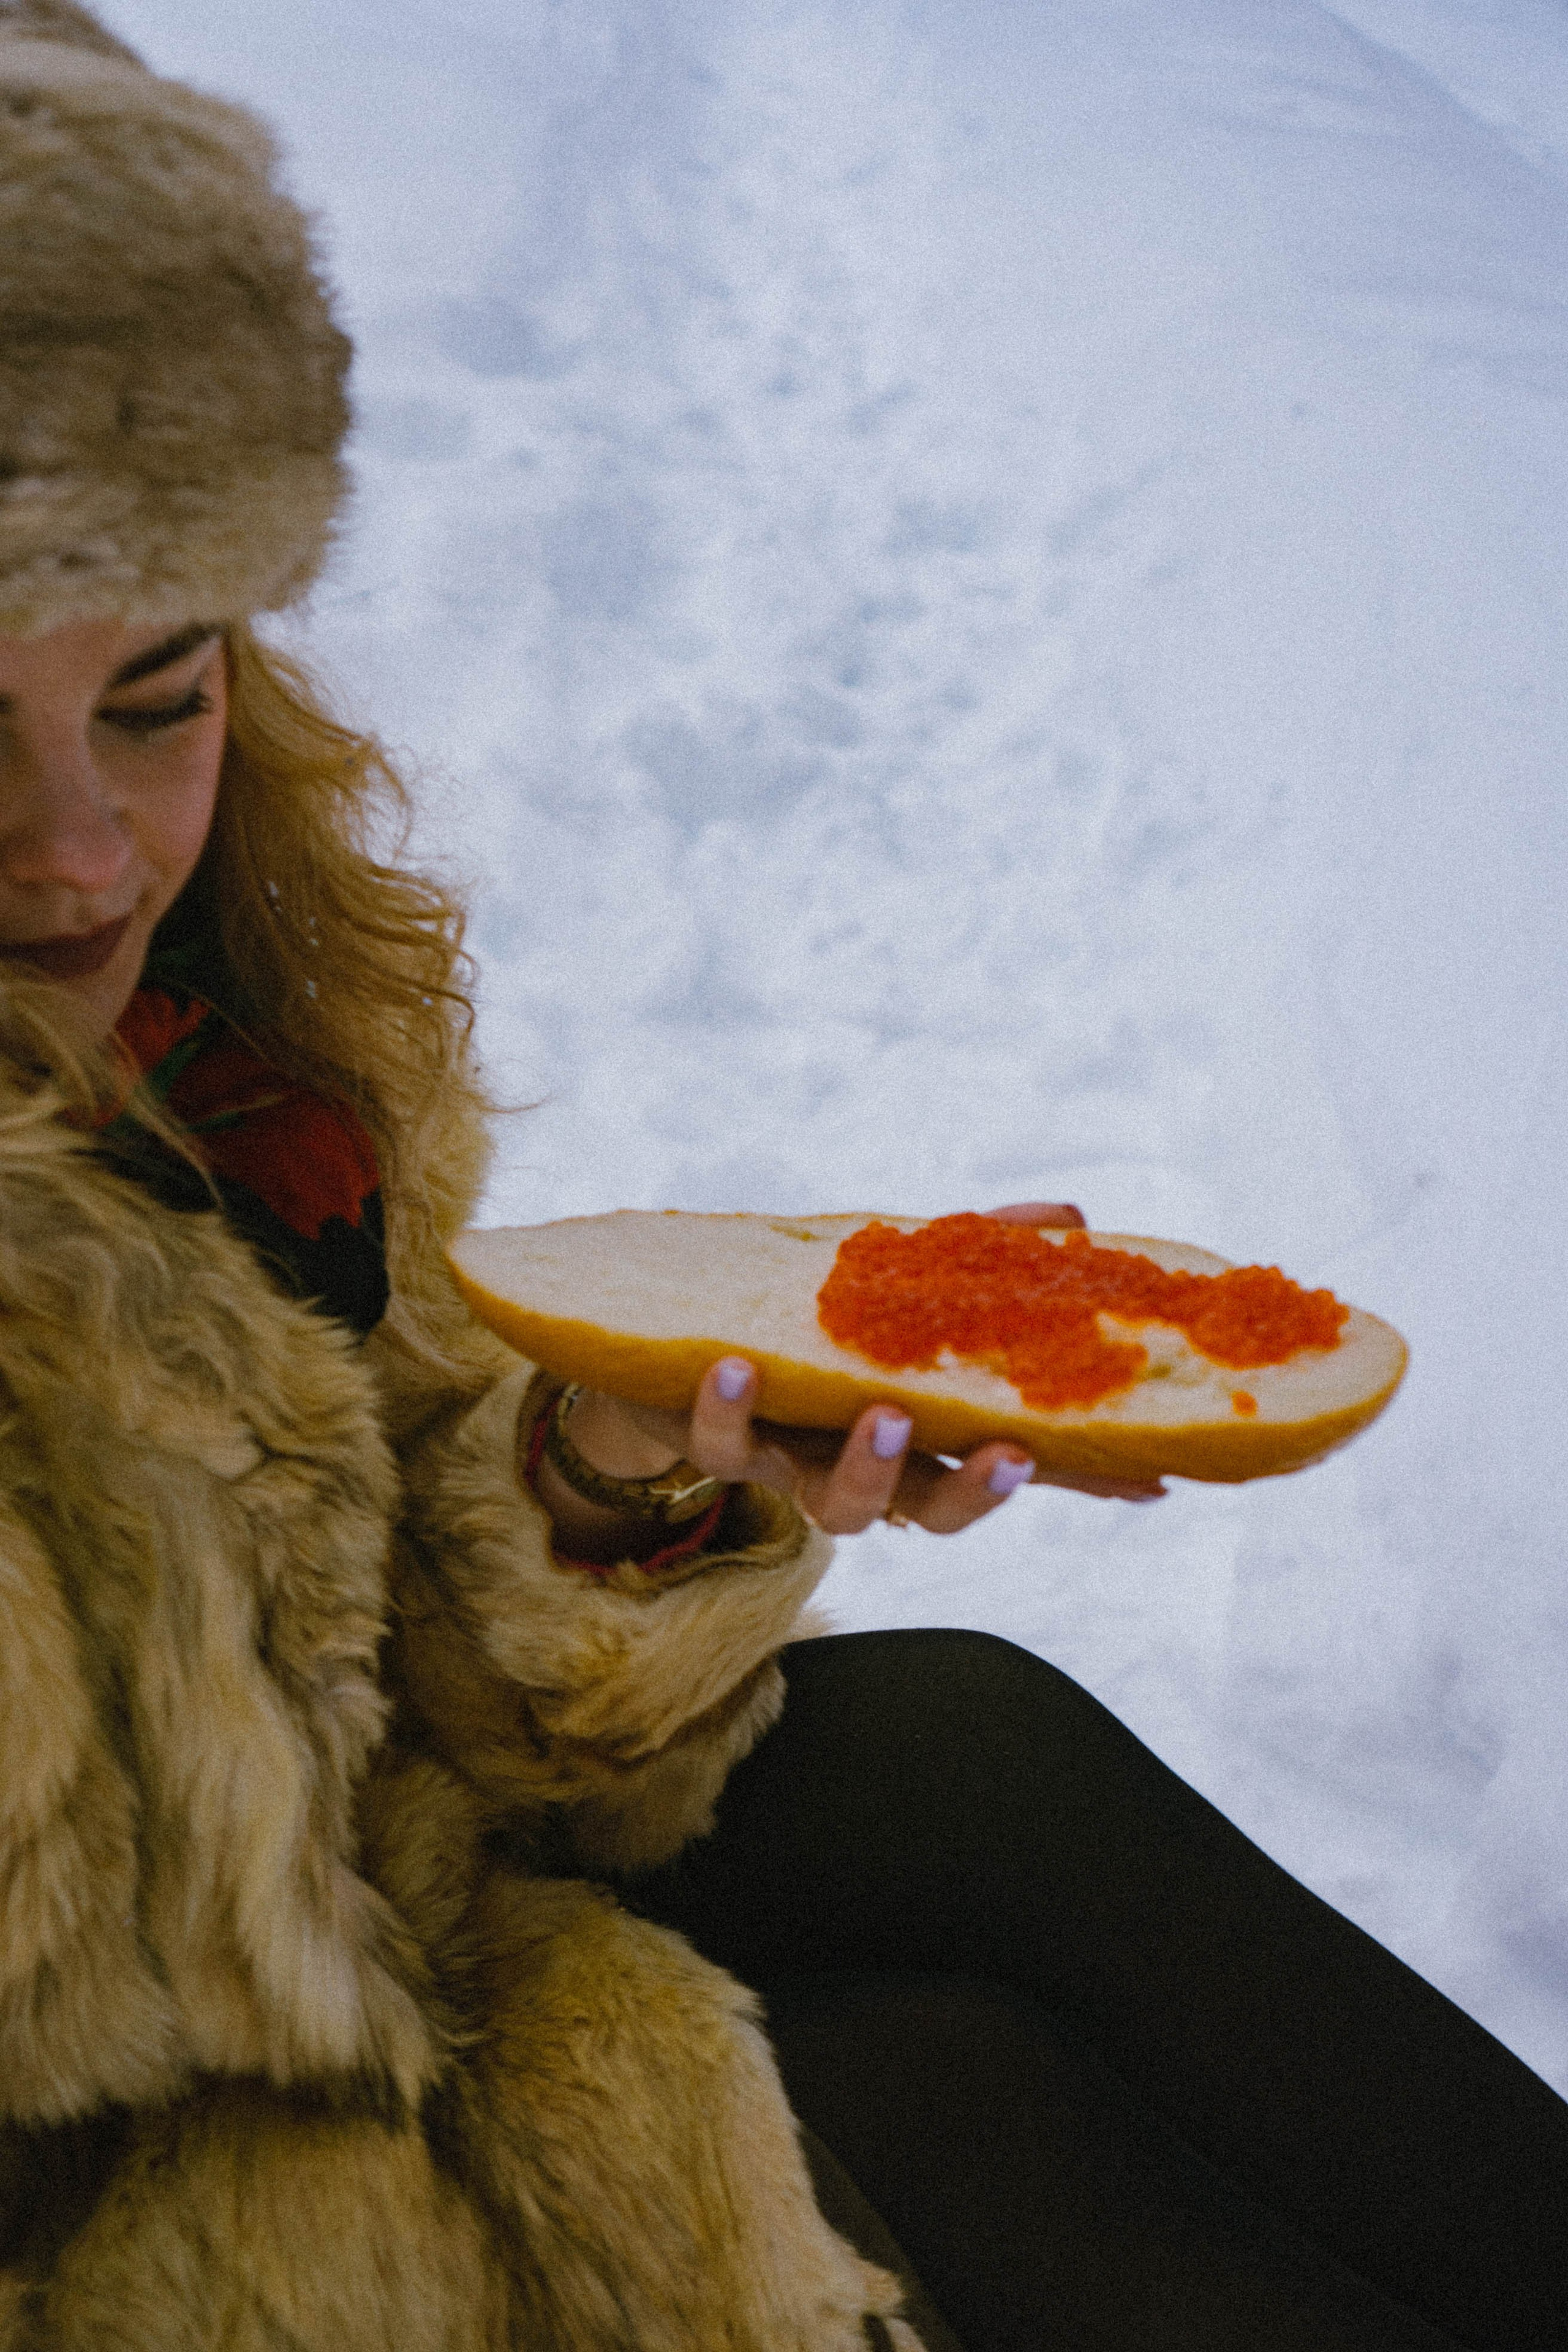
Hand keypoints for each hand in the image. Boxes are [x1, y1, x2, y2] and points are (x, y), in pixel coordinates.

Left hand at [552, 1198, 1161, 1546]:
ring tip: (878, 1413)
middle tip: (1000, 1451)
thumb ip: (981, 1249)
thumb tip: (1074, 1218)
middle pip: (930, 1512)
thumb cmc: (806, 1315)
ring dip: (863, 1468)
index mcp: (921, 1430)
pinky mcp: (721, 1442)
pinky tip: (735, 1364)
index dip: (1078, 1479)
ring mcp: (792, 1460)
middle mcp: (863, 1463)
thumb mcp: (897, 1272)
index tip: (1148, 1480)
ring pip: (836, 1507)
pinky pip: (723, 1444)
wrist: (672, 1343)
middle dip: (971, 1493)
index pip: (1009, 1460)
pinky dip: (728, 1409)